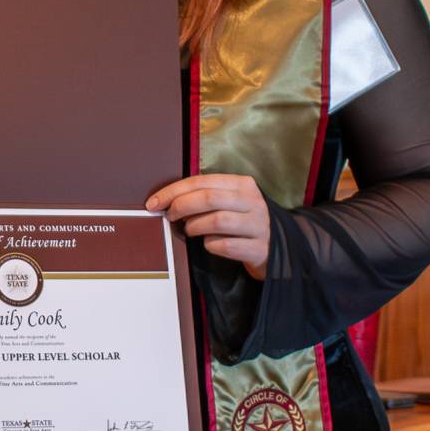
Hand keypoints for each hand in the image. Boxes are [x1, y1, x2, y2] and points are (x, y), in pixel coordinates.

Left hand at [147, 173, 272, 278]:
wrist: (275, 249)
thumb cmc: (243, 223)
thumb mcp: (230, 202)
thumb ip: (205, 197)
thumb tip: (169, 201)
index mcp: (243, 184)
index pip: (202, 181)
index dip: (173, 191)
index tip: (154, 202)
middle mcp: (253, 202)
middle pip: (208, 198)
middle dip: (181, 206)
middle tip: (170, 216)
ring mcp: (259, 225)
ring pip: (216, 221)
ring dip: (195, 227)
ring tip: (191, 231)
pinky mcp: (259, 248)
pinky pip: (225, 245)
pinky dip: (211, 245)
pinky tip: (210, 244)